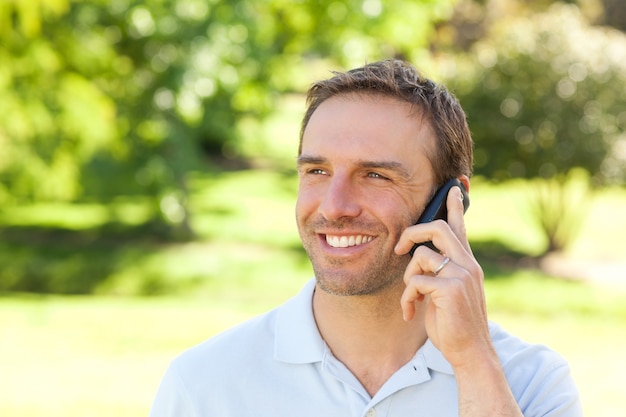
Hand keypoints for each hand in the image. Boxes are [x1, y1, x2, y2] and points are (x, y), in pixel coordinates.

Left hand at [394, 185, 490, 367]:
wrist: (470, 352)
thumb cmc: (454, 324)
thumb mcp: (447, 292)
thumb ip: (438, 273)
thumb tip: (418, 259)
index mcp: (466, 263)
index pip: (460, 228)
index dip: (455, 206)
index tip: (453, 187)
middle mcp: (467, 264)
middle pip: (438, 228)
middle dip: (412, 233)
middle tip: (399, 247)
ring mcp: (461, 275)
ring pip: (421, 256)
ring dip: (407, 279)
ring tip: (410, 299)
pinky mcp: (451, 289)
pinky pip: (415, 281)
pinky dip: (407, 298)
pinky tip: (411, 313)